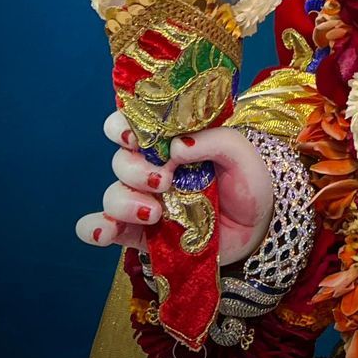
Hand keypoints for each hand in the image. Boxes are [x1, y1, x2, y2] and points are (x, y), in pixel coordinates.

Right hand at [76, 111, 273, 265]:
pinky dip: (97, 229)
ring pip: (113, 194)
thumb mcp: (240, 152)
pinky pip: (107, 229)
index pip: (133, 124)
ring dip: (123, 201)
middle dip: (134, 169)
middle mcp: (152, 168)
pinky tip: (106, 231)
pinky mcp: (142, 233)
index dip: (122, 125)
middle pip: (121, 160)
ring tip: (154, 213)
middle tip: (164, 180)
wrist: (259, 224)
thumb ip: (214, 140)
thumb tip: (176, 146)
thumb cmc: (248, 179)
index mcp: (171, 141)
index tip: (132, 136)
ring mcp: (145, 200)